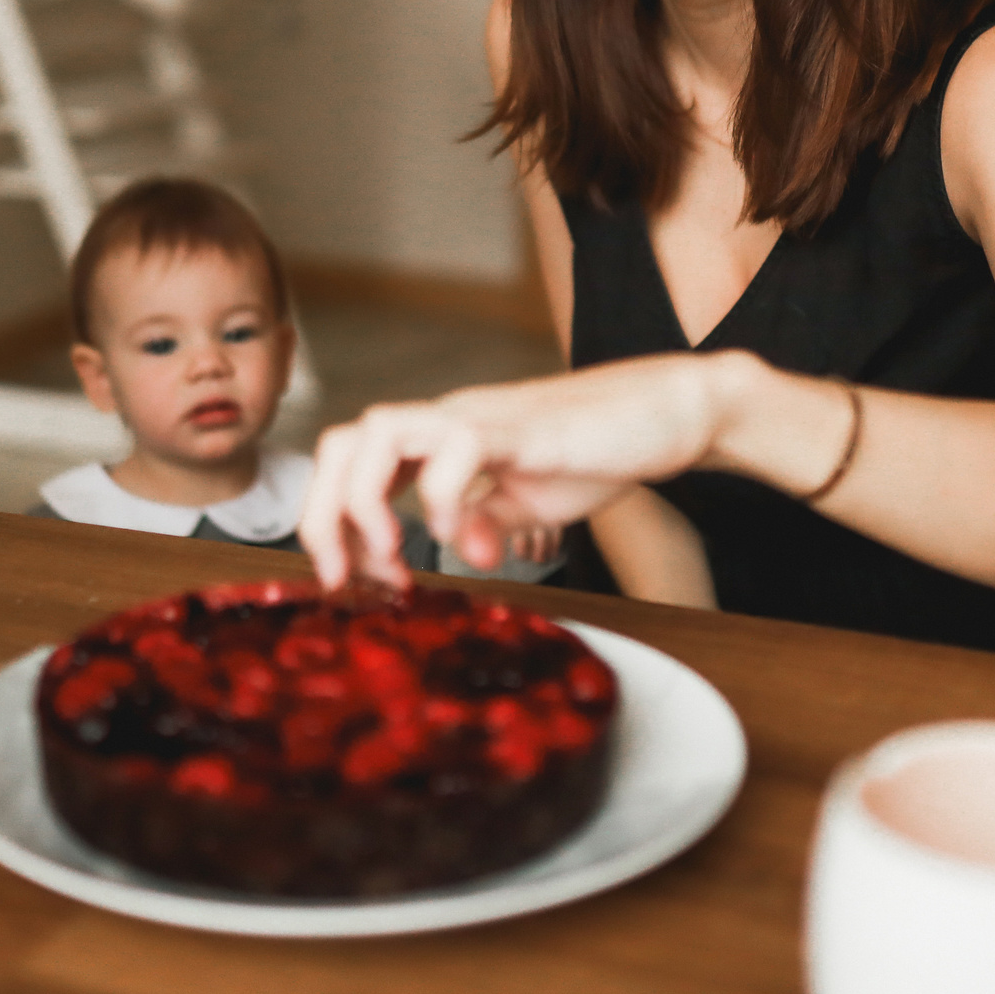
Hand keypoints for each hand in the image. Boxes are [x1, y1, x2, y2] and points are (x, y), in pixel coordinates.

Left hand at [298, 353, 733, 588]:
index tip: (352, 582)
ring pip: (377, 433)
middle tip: (345, 580)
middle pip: (343, 443)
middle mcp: (447, 421)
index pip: (350, 462)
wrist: (671, 411)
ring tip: (394, 555)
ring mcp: (481, 417)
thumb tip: (461, 553)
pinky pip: (455, 449)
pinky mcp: (522, 427)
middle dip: (323, 517)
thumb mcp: (529, 503)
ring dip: (366, 501)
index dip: (331, 522)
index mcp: (440, 440)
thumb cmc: (601, 451)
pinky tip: (467, 537)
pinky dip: (443, 498)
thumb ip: (487, 524)